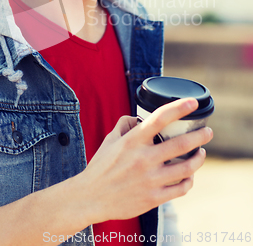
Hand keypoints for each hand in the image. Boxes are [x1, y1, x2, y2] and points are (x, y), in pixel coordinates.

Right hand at [78, 98, 212, 223]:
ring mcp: (150, 180)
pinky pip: (180, 189)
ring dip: (199, 158)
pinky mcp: (153, 198)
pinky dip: (189, 180)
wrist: (91, 197)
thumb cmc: (101, 166)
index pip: (160, 118)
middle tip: (208, 131)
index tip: (192, 102)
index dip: (179, 108)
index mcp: (133, 141)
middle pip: (181, 144)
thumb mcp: (110, 139)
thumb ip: (125, 124)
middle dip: (200, 135)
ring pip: (186, 168)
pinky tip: (190, 175)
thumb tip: (140, 119)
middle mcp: (143, 159)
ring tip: (201, 152)